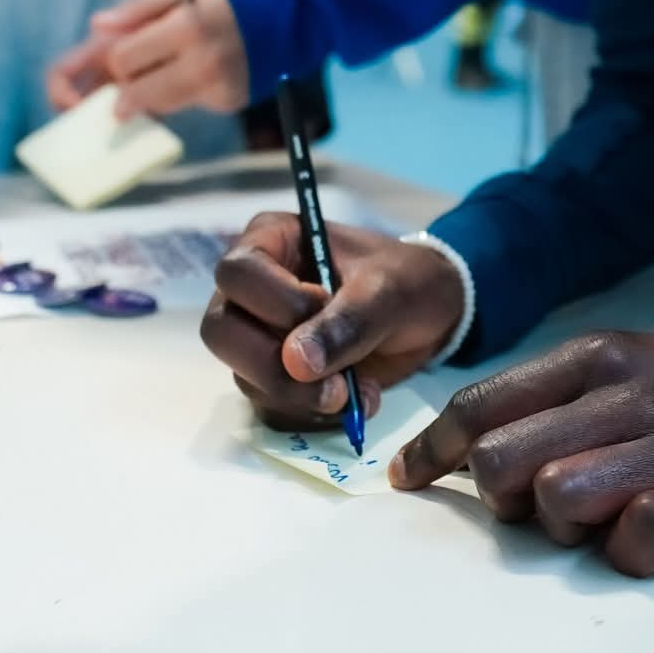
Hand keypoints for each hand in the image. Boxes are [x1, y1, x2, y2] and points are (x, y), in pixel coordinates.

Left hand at [45, 0, 250, 118]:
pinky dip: (176, 94)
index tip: (115, 55)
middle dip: (125, 81)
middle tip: (130, 69)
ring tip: (155, 71)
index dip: (112, 59)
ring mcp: (217, 88)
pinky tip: (186, 75)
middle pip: (134, 92)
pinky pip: (183, 106)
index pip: (122, 60)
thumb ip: (138, 8)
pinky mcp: (228, 103)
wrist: (284, 14)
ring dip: (146, 92)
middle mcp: (202, 63)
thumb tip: (96, 27)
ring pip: (156, 106)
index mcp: (185, 26)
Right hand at [202, 214, 465, 425]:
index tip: (326, 308)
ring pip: (245, 375)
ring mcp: (258, 333)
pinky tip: (354, 400)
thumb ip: (346, 321)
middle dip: (275, 367)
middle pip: (223, 331)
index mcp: (271, 239)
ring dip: (301, 396)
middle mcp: (252, 287)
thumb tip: (295, 362)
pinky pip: (270, 404)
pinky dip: (311, 412)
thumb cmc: (406, 280)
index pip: (239, 274)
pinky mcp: (273, 374)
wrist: (431, 313)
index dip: (277, 303)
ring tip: (360, 392)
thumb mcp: (387, 290)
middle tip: (333, 387)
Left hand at [390, 330, 653, 575]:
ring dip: (564, 528)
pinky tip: (651, 538)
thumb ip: (557, 400)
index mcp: (595, 358)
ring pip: (557, 498)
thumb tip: (477, 447)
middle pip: (502, 461)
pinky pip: (635, 539)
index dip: (433, 450)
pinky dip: (630, 553)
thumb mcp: (628, 365)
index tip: (408, 480)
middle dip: (500, 499)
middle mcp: (623, 396)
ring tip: (601, 518)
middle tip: (534, 508)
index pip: (482, 405)